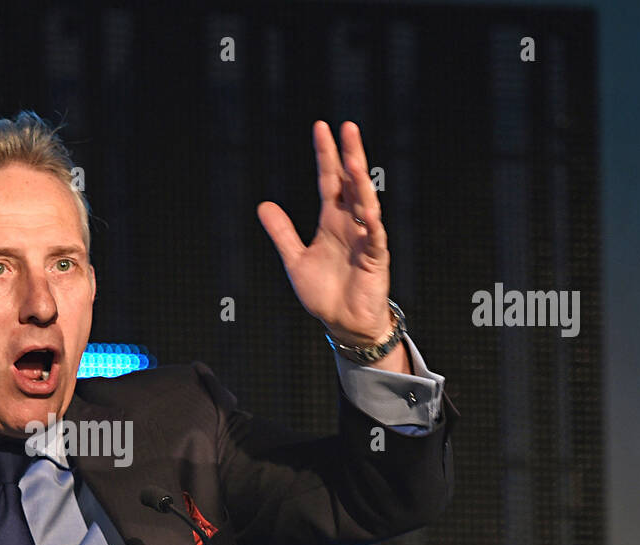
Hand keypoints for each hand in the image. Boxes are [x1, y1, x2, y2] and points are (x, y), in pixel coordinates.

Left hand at [257, 120, 391, 345]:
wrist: (343, 322)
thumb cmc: (325, 292)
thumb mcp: (295, 260)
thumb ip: (282, 233)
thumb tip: (263, 205)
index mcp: (332, 221)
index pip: (329, 181)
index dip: (326, 155)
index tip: (322, 128)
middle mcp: (351, 224)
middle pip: (351, 183)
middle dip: (349, 156)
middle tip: (347, 127)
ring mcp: (366, 239)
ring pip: (366, 204)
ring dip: (361, 183)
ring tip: (354, 160)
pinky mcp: (376, 259)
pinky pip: (375, 238)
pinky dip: (371, 224)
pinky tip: (367, 209)